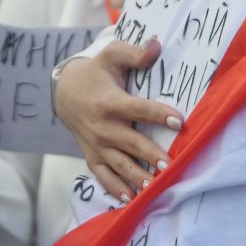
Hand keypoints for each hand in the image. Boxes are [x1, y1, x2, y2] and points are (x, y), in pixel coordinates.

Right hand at [57, 39, 185, 200]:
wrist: (65, 92)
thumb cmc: (96, 72)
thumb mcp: (112, 55)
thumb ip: (134, 53)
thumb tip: (158, 46)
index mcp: (110, 102)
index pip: (138, 109)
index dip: (159, 114)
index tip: (180, 122)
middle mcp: (102, 127)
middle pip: (130, 143)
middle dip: (150, 154)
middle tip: (170, 164)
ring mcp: (96, 144)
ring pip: (119, 164)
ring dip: (137, 176)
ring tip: (155, 186)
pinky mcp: (92, 156)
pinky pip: (103, 175)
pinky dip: (115, 188)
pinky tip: (131, 199)